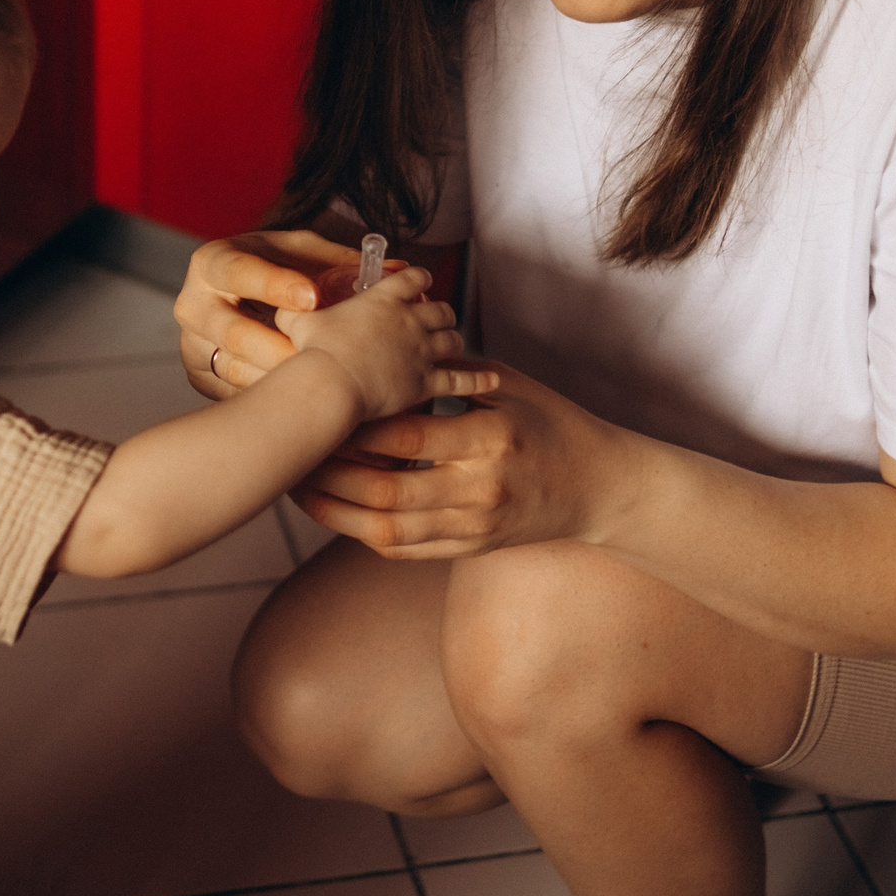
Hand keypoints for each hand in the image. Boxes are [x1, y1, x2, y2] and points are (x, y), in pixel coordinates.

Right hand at [175, 228, 362, 398]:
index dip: (276, 286)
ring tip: (324, 386)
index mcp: (213, 262)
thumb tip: (400, 271)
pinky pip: (234, 395)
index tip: (313, 299)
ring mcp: (192, 344)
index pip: (240, 272)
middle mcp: (193, 304)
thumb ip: (338, 261)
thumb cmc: (270, 269)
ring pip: (234, 371)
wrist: (229, 298)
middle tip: (323, 357)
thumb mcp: (297, 255)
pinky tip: (304, 403)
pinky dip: (270, 401)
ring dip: (279, 381)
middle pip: (233, 333)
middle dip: (281, 349)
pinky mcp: (200, 377)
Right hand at [282, 267, 497, 420]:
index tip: (420, 280)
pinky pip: (461, 379)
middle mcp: (409, 320)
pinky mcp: (427, 382)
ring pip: (452, 340)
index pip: (413, 278)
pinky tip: (491, 379)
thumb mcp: (297, 319)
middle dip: (440, 313)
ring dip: (453, 341)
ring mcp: (422, 351)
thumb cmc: (311, 353)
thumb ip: (295, 307)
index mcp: (383, 298)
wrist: (329, 385)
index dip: (419, 278)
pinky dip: (478, 378)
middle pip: (439, 309)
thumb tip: (281, 303)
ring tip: (452, 345)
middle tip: (436, 319)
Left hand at [293, 361, 624, 556]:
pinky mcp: (472, 548)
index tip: (317, 410)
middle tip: (292, 454)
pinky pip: (407, 550)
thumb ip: (453, 371)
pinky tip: (334, 512)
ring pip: (388, 529)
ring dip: (336, 510)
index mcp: (491, 438)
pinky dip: (364, 533)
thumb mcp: (513, 385)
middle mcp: (482, 488)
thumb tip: (392, 345)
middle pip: (387, 488)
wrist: (602, 489)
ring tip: (298, 487)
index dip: (355, 427)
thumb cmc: (554, 424)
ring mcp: (477, 525)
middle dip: (331, 474)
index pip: (407, 435)